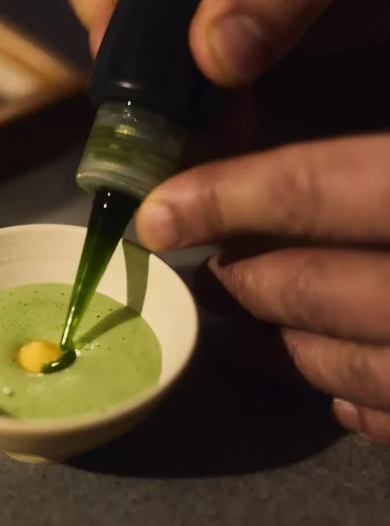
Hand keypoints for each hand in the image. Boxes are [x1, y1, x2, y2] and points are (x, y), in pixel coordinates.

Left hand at [135, 134, 389, 443]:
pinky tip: (330, 390)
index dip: (223, 199)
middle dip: (239, 281)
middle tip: (206, 277)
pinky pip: (387, 413)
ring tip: (241, 336)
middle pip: (306, 287)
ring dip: (274, 347)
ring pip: (338, 363)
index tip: (158, 215)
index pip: (309, 190)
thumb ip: (374, 151)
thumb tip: (258, 111)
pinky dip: (350, 399)